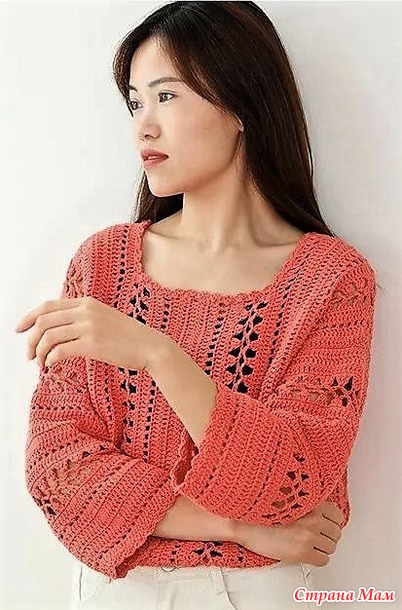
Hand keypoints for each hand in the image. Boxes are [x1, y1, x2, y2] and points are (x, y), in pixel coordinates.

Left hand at [14, 296, 165, 369]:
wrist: (151, 346)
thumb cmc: (129, 337)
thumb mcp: (105, 317)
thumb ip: (84, 317)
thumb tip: (59, 329)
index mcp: (87, 302)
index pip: (48, 306)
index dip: (29, 317)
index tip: (19, 329)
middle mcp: (86, 311)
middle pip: (44, 321)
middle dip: (30, 339)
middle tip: (28, 354)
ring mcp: (89, 326)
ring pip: (49, 337)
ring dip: (39, 353)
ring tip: (40, 364)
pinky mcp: (93, 344)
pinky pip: (60, 351)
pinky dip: (50, 360)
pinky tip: (52, 367)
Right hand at [232, 500, 343, 567]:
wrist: (246, 523)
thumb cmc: (262, 511)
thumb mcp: (287, 496)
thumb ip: (307, 501)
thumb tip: (321, 510)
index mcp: (311, 503)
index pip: (337, 514)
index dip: (331, 520)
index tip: (326, 523)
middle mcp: (313, 519)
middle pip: (336, 532)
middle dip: (328, 534)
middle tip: (318, 535)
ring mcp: (308, 536)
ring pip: (331, 547)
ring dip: (322, 546)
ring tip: (311, 543)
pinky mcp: (302, 553)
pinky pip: (323, 560)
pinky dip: (317, 558)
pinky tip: (308, 552)